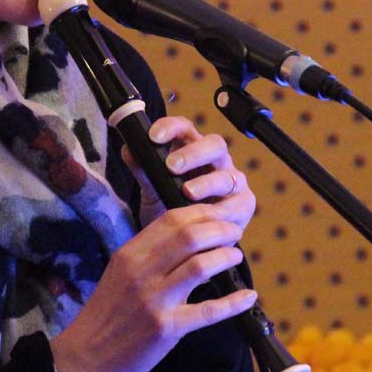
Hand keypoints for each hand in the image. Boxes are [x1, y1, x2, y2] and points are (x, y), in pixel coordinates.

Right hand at [49, 201, 256, 371]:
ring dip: (227, 257)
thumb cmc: (109, 311)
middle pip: (190, 236)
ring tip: (236, 257)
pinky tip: (249, 297)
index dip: (203, 212)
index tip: (220, 215)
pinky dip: (234, 303)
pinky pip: (208, 311)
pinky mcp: (166, 328)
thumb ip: (150, 253)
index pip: (172, 219)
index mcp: (130, 253)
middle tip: (235, 233)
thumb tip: (188, 235)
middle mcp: (142, 272)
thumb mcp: (121, 272)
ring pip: (201, 267)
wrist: (87, 354)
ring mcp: (155, 300)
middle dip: (221, 230)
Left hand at [120, 116, 255, 230]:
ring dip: (206, 183)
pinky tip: (208, 215)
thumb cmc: (171, 208)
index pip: (185, 129)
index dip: (171, 127)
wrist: (186, 243)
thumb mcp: (152, 190)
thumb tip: (128, 149)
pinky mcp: (243, 204)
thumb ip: (143, 171)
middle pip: (214, 145)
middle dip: (193, 153)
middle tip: (171, 166)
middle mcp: (216, 161)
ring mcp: (232, 181)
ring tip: (187, 191)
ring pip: (225, 175)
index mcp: (192, 150)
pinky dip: (221, 210)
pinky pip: (237, 204)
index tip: (153, 136)